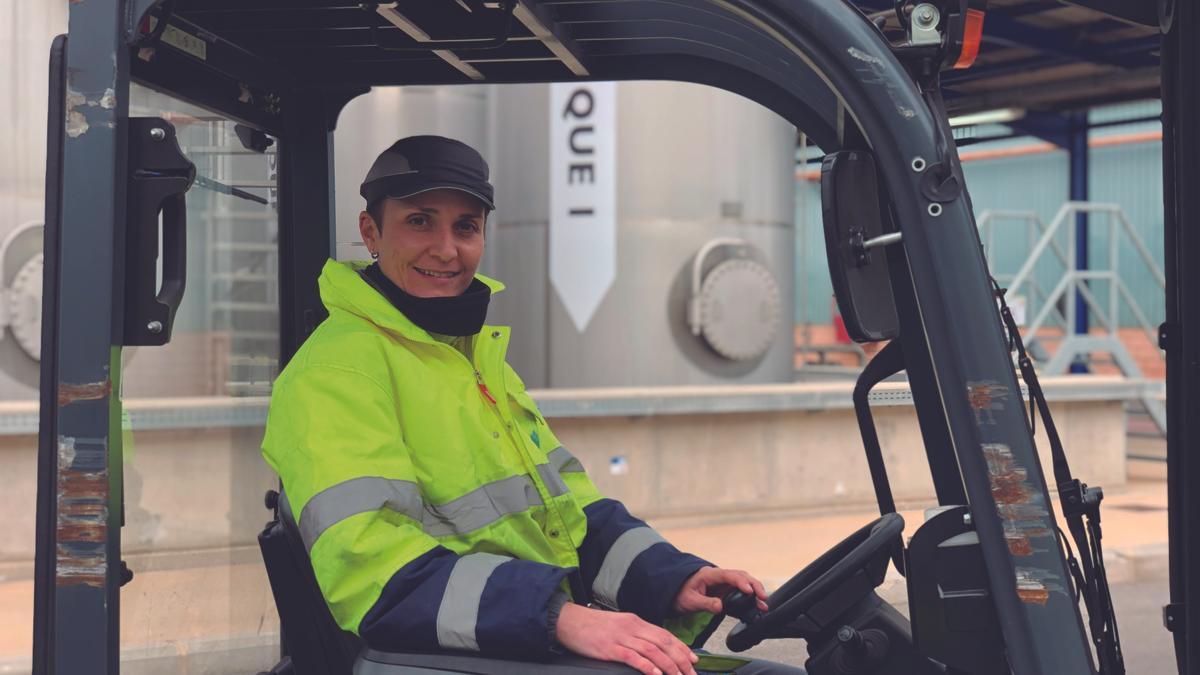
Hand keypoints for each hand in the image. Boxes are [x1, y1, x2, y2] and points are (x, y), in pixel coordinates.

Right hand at [554, 602, 698, 674]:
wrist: (568, 621)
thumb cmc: (591, 626)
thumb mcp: (617, 626)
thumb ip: (634, 634)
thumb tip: (652, 648)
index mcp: (635, 621)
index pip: (664, 634)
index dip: (681, 647)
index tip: (693, 659)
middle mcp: (632, 627)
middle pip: (663, 643)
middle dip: (681, 659)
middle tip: (692, 673)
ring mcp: (621, 637)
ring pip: (653, 651)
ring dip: (669, 666)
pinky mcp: (610, 648)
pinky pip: (633, 657)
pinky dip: (648, 666)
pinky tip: (657, 674)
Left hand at [672, 566, 769, 615]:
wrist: (675, 593)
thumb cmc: (680, 594)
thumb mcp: (690, 601)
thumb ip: (705, 603)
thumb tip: (720, 607)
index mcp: (709, 575)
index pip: (728, 575)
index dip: (740, 582)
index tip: (749, 591)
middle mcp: (719, 577)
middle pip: (740, 576)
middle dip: (753, 585)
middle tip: (763, 597)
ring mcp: (723, 584)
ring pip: (743, 583)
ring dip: (755, 591)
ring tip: (763, 603)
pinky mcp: (725, 591)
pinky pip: (740, 592)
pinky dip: (750, 598)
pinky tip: (758, 606)